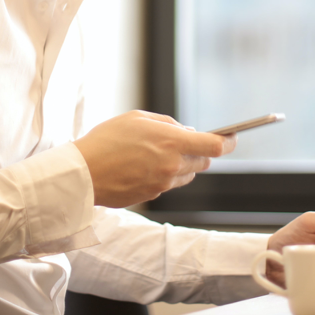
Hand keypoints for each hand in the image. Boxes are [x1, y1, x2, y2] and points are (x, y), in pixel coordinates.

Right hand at [73, 111, 235, 207]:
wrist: (82, 173)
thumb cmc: (106, 140)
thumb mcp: (138, 118)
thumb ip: (167, 124)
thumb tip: (186, 131)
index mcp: (172, 143)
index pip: (215, 146)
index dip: (229, 142)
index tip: (232, 137)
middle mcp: (172, 166)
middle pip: (203, 162)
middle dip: (199, 151)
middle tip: (182, 142)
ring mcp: (163, 184)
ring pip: (187, 175)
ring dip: (181, 165)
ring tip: (155, 154)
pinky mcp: (153, 196)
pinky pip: (168, 184)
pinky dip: (163, 175)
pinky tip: (142, 167)